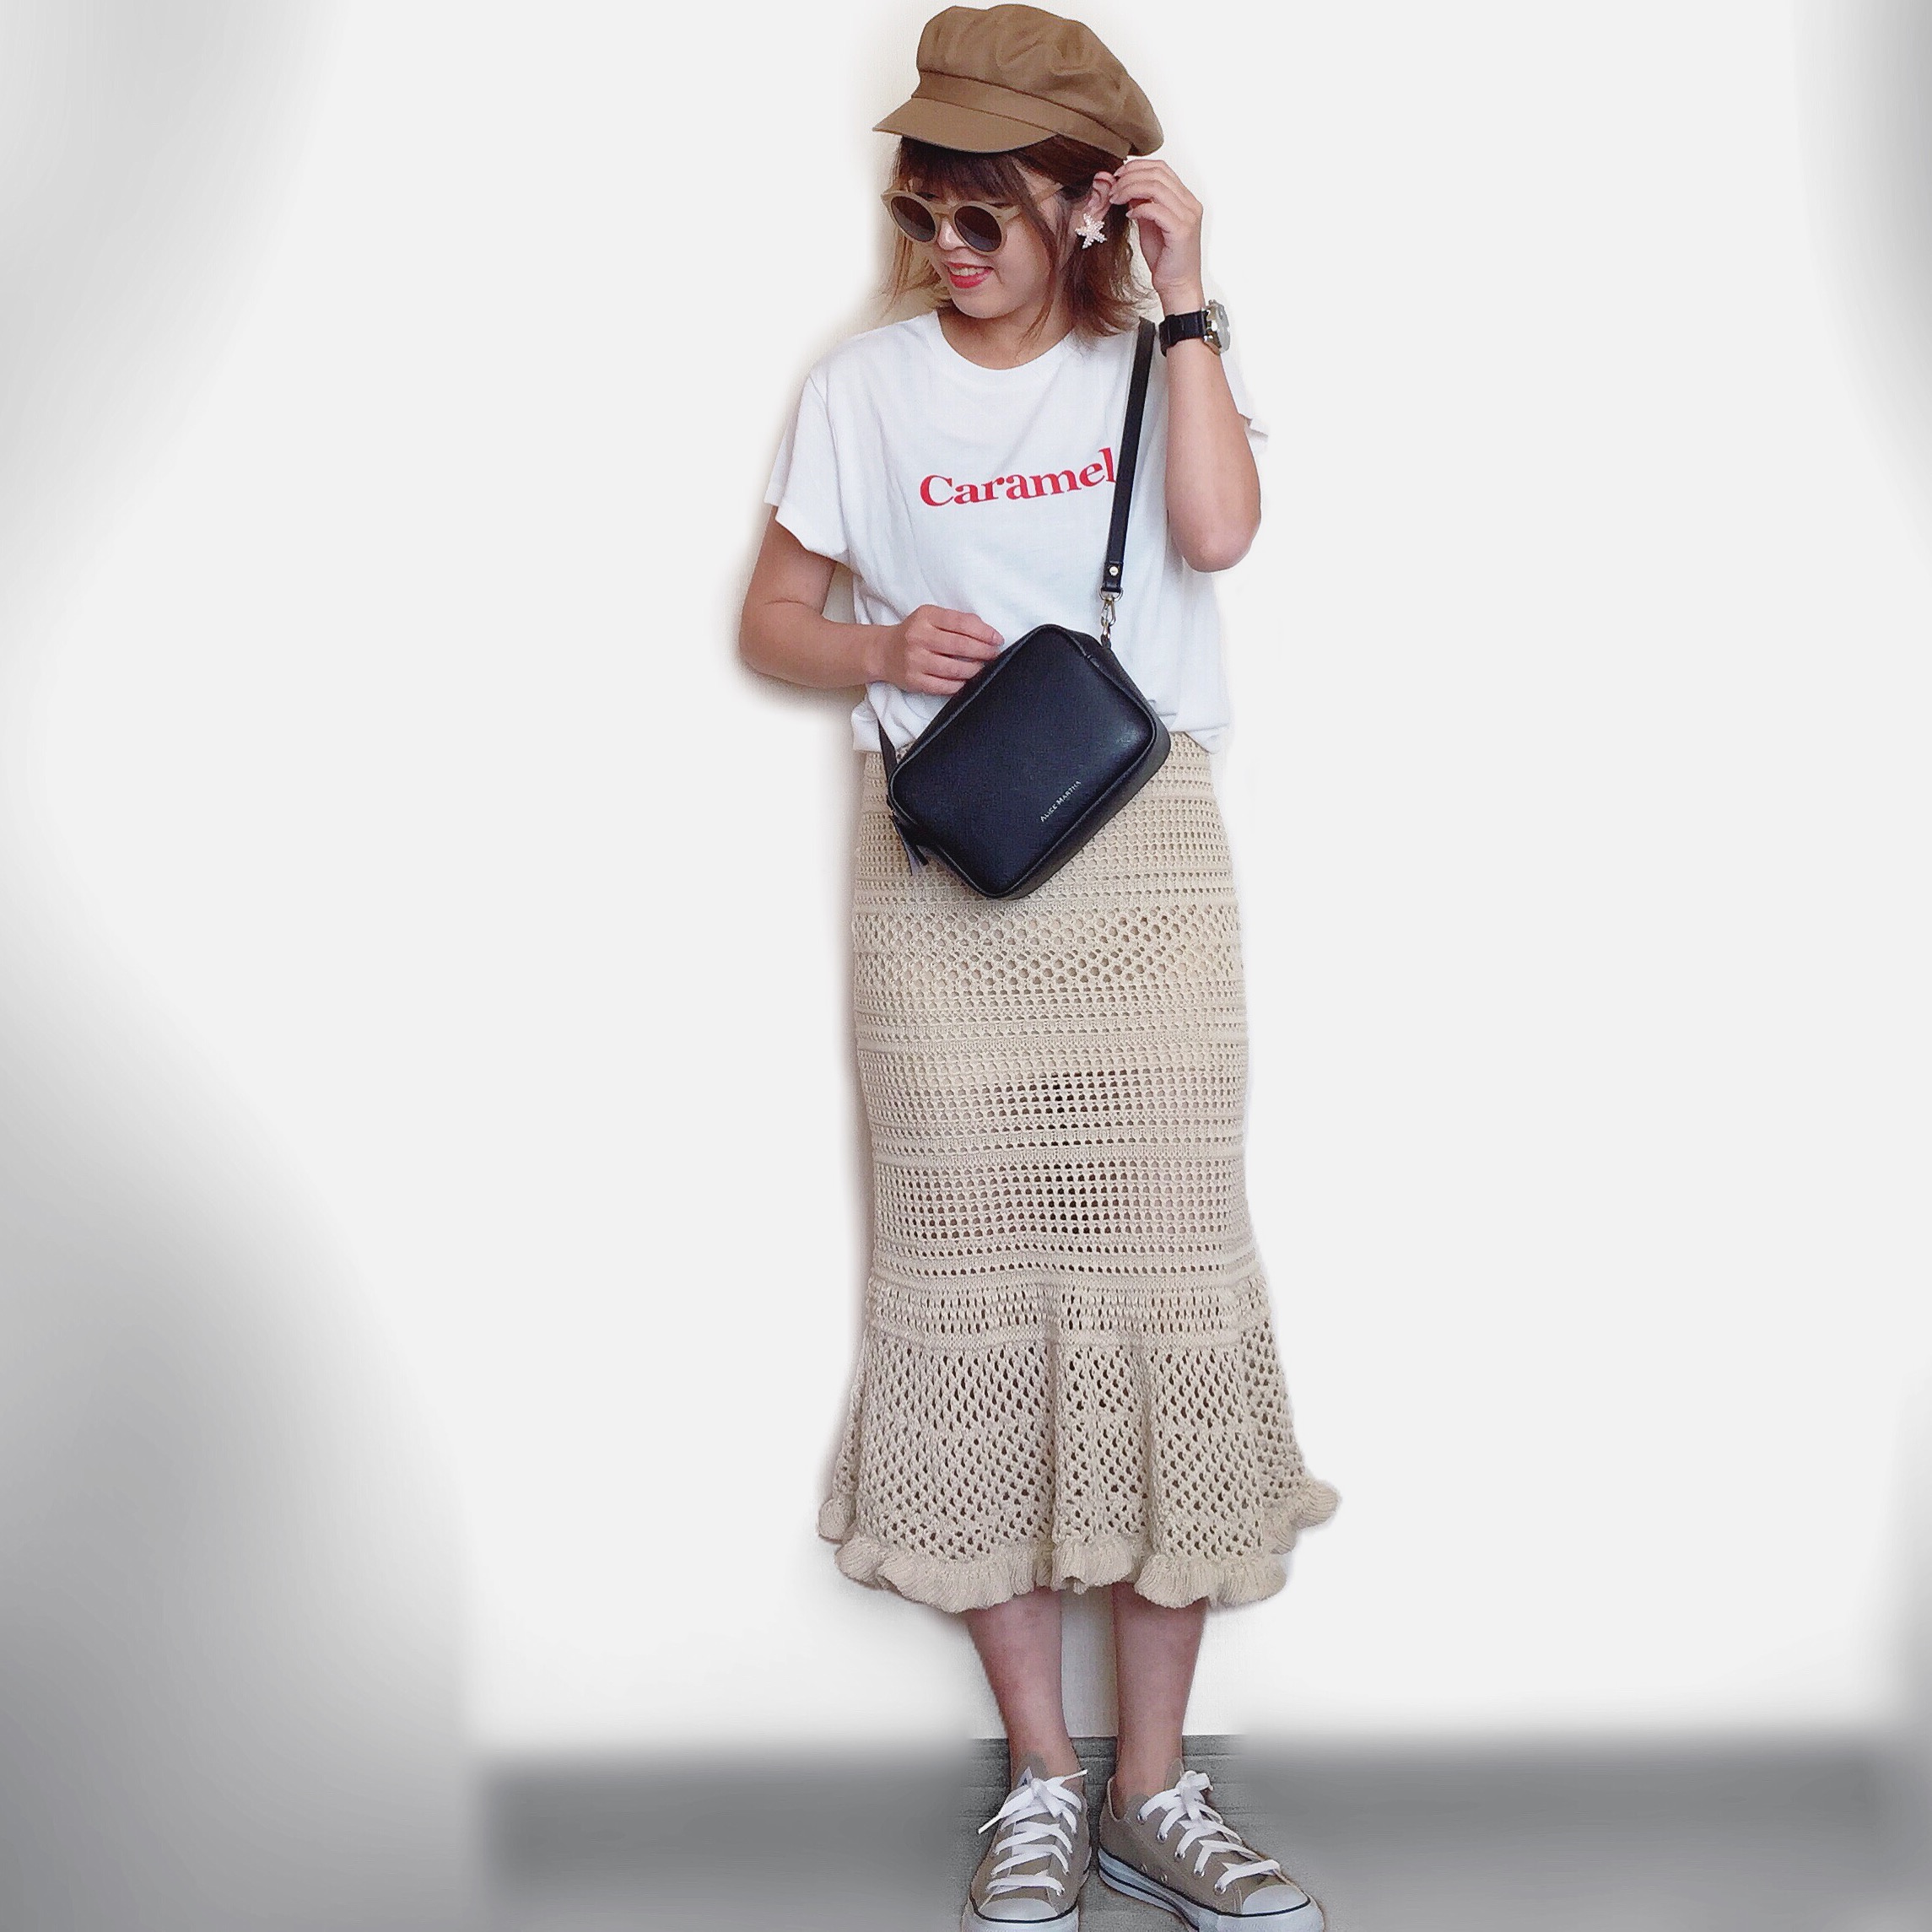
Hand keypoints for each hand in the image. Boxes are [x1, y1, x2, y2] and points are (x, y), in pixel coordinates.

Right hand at [875, 605, 1003, 694]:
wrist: (883, 652)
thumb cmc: (914, 633)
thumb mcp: (930, 618)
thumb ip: (955, 621)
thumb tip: (985, 630)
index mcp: (926, 617)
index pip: (961, 623)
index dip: (983, 632)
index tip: (997, 639)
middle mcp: (919, 637)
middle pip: (959, 646)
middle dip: (983, 651)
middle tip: (994, 655)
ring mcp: (915, 660)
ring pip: (953, 668)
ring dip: (974, 670)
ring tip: (983, 668)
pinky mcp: (914, 680)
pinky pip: (943, 686)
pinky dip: (959, 685)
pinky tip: (967, 681)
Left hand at [1093, 158, 1204, 310]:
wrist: (1177, 286)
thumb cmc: (1164, 258)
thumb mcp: (1149, 223)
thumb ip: (1142, 203)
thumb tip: (1127, 185)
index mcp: (1185, 198)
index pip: (1161, 168)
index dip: (1137, 166)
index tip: (1118, 175)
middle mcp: (1190, 204)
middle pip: (1158, 173)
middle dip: (1130, 177)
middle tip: (1112, 188)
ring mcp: (1188, 216)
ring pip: (1156, 187)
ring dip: (1130, 189)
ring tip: (1116, 199)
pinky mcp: (1181, 231)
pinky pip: (1156, 210)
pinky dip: (1139, 209)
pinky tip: (1129, 215)